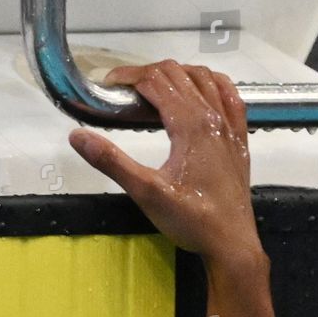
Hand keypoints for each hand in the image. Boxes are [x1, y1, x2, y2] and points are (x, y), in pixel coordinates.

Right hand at [68, 61, 260, 265]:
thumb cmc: (192, 220)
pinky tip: (199, 91)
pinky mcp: (240, 138)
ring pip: (204, 78)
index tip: (107, 85)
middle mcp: (214, 118)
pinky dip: (211, 83)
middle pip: (178, 73)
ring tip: (153, 89)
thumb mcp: (146, 193)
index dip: (128, 77)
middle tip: (123, 91)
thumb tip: (77, 135)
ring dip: (177, 73)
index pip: (156, 81)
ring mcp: (231, 126)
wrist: (232, 243)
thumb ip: (111, 162)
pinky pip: (230, 95)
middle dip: (146, 73)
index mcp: (191, 126)